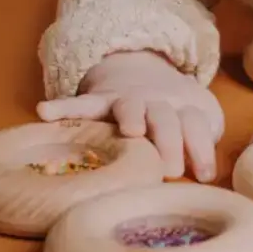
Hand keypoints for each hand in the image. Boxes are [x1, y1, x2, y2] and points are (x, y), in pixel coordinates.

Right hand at [36, 51, 223, 182]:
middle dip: (170, 140)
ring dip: (132, 115)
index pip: (197, 123)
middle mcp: (159, 102)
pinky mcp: (103, 100)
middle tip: (171, 169)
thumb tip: (207, 177)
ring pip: (132, 105)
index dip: (202, 147)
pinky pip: (83, 103)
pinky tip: (45, 112)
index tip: (205, 174)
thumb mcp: (198, 122)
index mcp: (185, 108)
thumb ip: (200, 144)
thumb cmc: (179, 116)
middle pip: (166, 117)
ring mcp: (131, 99)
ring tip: (132, 130)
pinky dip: (65, 107)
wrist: (151, 75)